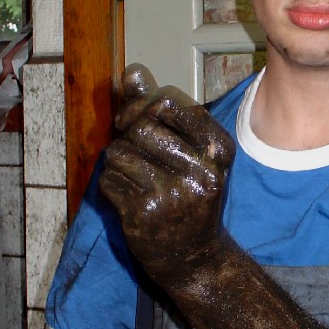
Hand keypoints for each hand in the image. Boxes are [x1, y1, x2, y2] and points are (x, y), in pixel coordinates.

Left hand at [99, 64, 235, 285]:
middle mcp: (202, 170)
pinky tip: (130, 198)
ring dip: (119, 162)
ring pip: (119, 151)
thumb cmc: (189, 195)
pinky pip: (110, 179)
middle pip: (140, 124)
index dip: (142, 103)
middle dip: (128, 133)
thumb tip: (132, 71)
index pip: (168, 100)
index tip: (138, 119)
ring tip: (134, 177)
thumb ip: (159, 109)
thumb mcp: (189, 150)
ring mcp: (174, 193)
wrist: (195, 257)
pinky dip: (112, 185)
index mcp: (218, 149)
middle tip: (133, 150)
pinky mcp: (146, 213)